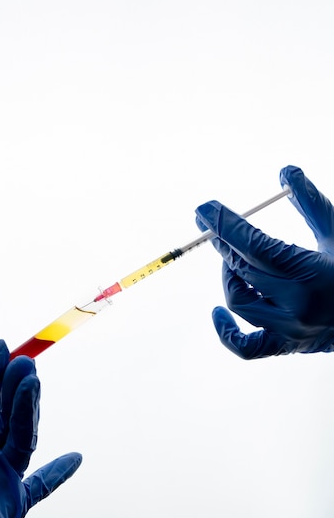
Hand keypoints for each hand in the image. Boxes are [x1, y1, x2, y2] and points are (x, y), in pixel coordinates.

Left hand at [0, 340, 81, 517]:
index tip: (18, 356)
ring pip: (22, 440)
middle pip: (11, 418)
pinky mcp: (7, 505)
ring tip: (30, 382)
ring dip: (26, 412)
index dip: (7, 380)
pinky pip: (38, 490)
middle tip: (26, 365)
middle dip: (18, 391)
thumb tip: (0, 346)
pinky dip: (57, 476)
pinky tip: (75, 458)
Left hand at [195, 165, 333, 358]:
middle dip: (222, 243)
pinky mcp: (287, 345)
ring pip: (239, 302)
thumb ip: (311, 202)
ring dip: (230, 276)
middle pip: (242, 270)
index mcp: (312, 273)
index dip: (225, 224)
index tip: (204, 209)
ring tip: (235, 259)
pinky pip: (245, 347)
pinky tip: (218, 311)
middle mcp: (298, 304)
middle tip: (210, 225)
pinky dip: (226, 331)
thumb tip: (286, 170)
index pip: (254, 245)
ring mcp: (290, 330)